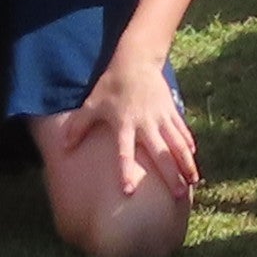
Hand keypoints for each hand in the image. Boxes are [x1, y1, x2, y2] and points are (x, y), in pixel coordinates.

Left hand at [47, 62, 200, 205]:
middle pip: (160, 152)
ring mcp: (161, 117)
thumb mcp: (92, 103)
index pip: (124, 152)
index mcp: (125, 123)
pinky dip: (188, 144)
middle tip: (178, 196)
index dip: (125, 171)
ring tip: (193, 181)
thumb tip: (63, 147)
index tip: (129, 191)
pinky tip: (193, 157)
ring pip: (177, 144)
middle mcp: (146, 123)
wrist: (136, 60)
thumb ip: (78, 126)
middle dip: (170, 174)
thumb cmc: (112, 84)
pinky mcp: (171, 110)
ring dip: (186, 163)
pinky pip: (182, 130)